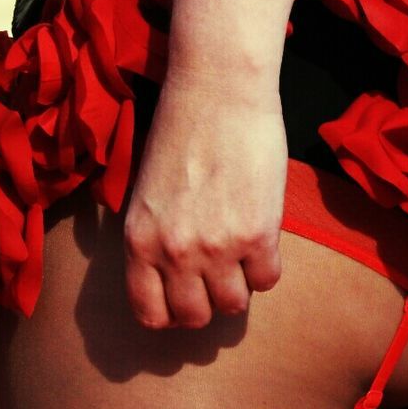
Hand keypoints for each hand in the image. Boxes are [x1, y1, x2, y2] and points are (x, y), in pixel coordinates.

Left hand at [122, 66, 286, 328]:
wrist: (218, 90)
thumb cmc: (181, 128)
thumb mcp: (146, 190)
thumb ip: (154, 234)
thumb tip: (171, 270)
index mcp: (138, 241)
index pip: (150, 312)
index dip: (171, 313)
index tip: (186, 298)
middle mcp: (173, 252)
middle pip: (194, 318)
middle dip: (208, 303)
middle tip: (219, 277)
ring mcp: (217, 247)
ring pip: (234, 306)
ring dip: (240, 286)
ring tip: (242, 257)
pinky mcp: (258, 234)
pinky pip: (268, 280)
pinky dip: (268, 267)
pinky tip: (264, 241)